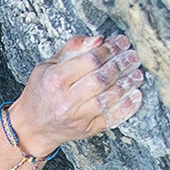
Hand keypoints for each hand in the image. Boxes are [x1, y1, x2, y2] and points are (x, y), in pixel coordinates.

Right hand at [8, 34, 143, 155]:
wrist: (32, 126)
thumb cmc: (41, 91)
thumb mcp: (48, 65)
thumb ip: (73, 49)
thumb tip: (98, 39)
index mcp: (55, 79)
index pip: (89, 61)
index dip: (109, 50)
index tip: (120, 42)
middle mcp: (65, 100)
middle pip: (101, 79)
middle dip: (121, 65)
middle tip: (133, 56)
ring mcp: (77, 118)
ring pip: (108, 99)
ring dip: (127, 85)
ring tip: (137, 73)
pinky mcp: (87, 130)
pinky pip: (111, 118)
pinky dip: (126, 107)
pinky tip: (136, 95)